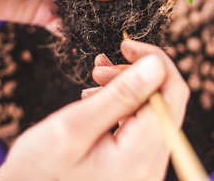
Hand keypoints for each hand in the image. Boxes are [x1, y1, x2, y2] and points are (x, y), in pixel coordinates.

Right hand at [0, 40, 189, 180]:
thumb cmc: (40, 168)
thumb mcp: (75, 125)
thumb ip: (120, 94)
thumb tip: (157, 64)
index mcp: (141, 157)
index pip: (172, 94)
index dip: (156, 61)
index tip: (126, 46)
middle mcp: (152, 164)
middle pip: (165, 101)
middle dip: (136, 75)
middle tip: (100, 68)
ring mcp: (146, 166)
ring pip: (153, 109)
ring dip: (127, 88)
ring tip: (94, 83)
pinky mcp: (136, 163)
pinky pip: (140, 123)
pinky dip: (123, 104)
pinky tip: (97, 99)